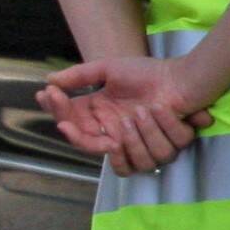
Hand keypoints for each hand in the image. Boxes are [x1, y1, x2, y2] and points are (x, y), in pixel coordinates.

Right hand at [41, 56, 211, 175]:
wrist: (181, 75)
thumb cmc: (145, 72)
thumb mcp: (109, 69)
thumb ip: (81, 75)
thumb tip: (49, 80)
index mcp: (101, 119)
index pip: (73, 126)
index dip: (59, 114)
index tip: (48, 95)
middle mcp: (117, 135)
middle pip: (91, 148)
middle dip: (82, 136)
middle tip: (83, 118)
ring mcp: (143, 144)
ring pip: (130, 160)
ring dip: (135, 135)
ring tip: (141, 110)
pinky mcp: (168, 145)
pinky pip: (159, 153)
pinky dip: (162, 128)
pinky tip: (163, 108)